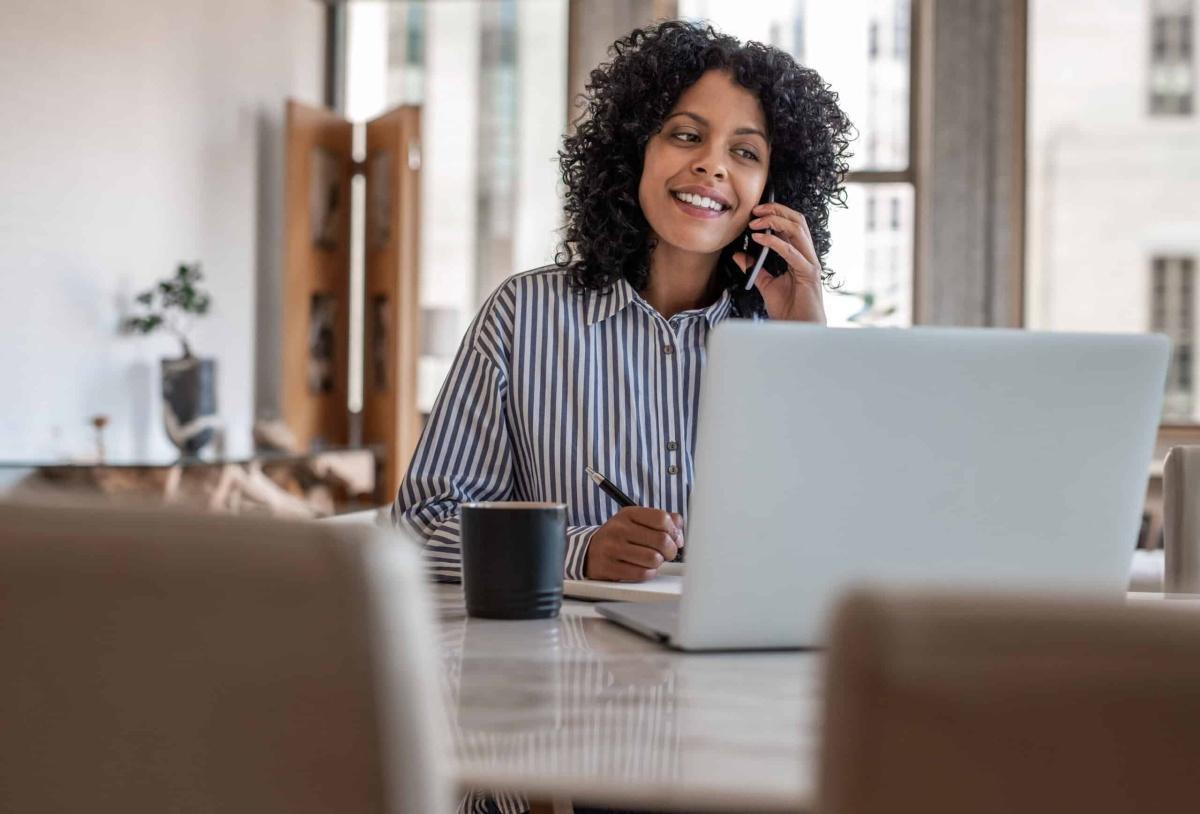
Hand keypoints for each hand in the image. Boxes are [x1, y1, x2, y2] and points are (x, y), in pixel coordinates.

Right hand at [584, 507, 683, 581]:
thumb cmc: (620, 537)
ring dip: (658, 563)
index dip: (674, 531)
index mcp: (628, 514)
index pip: (662, 519)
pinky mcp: (608, 567)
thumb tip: (680, 532)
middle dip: (670, 550)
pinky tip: (644, 569)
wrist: (590, 552)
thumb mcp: (637, 522)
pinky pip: (641, 573)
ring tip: (653, 561)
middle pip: (661, 540)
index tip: (674, 538)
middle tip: (667, 553)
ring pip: (653, 559)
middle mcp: (619, 528)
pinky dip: (648, 573)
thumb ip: (661, 521)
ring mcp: (612, 548)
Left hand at [732, 202, 826, 323]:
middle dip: (776, 210)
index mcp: (800, 256)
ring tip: (755, 222)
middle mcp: (808, 256)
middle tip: (755, 210)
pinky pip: (791, 252)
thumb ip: (755, 268)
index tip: (754, 213)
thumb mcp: (766, 285)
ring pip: (797, 230)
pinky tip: (759, 239)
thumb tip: (738, 255)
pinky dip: (774, 242)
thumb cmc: (788, 311)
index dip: (775, 214)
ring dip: (775, 221)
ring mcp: (810, 263)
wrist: (798, 330)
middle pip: (797, 221)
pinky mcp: (809, 274)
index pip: (792, 225)